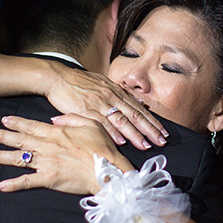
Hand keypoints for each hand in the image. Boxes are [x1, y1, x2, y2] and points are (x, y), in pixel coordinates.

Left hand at [0, 115, 134, 193]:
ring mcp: (46, 163)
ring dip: (0, 156)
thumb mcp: (92, 124)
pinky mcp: (48, 179)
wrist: (108, 171)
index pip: (31, 126)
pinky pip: (26, 182)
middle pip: (20, 140)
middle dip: (2, 136)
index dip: (17, 123)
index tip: (4, 120)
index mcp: (57, 133)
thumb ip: (72, 119)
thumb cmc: (103, 148)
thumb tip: (54, 119)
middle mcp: (47, 146)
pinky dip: (12, 184)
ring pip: (18, 159)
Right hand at [43, 62, 167, 149]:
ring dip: (135, 134)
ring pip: (121, 120)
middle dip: (150, 129)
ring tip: (145, 145)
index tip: (163, 132)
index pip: (139, 109)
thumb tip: (140, 102)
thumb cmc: (81, 82)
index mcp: (117, 92)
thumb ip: (123, 94)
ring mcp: (99, 103)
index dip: (153, 121)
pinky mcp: (86, 109)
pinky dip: (112, 132)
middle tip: (161, 141)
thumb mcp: (105, 84)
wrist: (58, 77)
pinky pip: (101, 122)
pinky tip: (121, 141)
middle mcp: (111, 97)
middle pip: (135, 115)